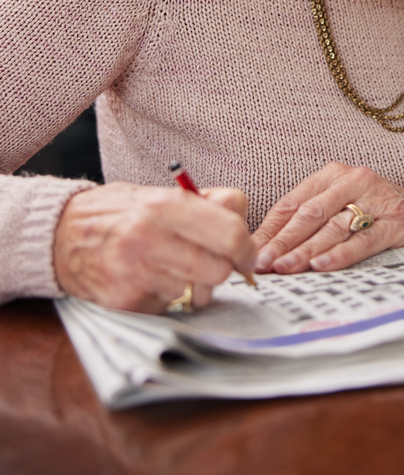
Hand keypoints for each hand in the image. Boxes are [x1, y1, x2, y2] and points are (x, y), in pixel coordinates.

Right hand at [54, 182, 255, 312]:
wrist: (59, 235)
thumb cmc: (119, 212)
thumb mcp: (161, 194)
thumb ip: (206, 203)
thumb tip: (241, 214)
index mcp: (164, 206)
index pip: (229, 233)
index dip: (246, 248)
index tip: (246, 256)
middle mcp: (149, 240)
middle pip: (218, 271)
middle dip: (222, 269)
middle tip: (215, 264)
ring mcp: (134, 275)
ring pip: (195, 293)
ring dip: (192, 286)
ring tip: (172, 267)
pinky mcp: (123, 303)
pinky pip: (168, 307)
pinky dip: (167, 297)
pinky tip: (149, 280)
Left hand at [253, 162, 403, 274]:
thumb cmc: (374, 212)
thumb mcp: (340, 205)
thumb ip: (307, 220)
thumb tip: (262, 246)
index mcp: (334, 173)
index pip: (293, 202)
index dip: (270, 228)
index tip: (251, 250)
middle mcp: (355, 179)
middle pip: (309, 214)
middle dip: (282, 242)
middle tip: (261, 263)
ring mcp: (378, 199)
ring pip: (332, 227)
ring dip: (304, 250)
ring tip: (284, 268)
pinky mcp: (397, 222)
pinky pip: (363, 241)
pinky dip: (339, 254)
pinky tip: (321, 266)